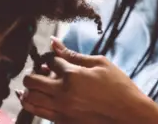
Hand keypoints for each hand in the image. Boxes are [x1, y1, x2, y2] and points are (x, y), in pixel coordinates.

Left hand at [18, 37, 157, 123]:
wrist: (130, 116)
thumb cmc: (118, 86)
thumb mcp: (99, 64)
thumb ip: (73, 54)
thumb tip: (53, 41)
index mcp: (72, 75)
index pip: (49, 62)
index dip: (50, 59)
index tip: (54, 60)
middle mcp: (63, 93)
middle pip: (31, 80)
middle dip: (32, 73)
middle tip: (39, 72)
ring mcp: (62, 110)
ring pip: (29, 99)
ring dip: (27, 89)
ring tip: (33, 86)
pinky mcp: (63, 122)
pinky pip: (38, 113)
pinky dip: (31, 104)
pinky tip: (33, 98)